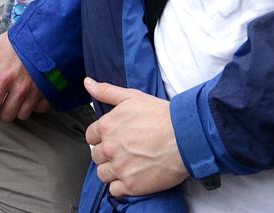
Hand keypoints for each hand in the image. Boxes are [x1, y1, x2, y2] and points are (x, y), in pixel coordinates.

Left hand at [0, 32, 49, 121]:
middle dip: (4, 108)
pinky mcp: (49, 92)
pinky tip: (33, 93)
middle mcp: (19, 89)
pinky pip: (39, 109)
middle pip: (7, 116)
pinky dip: (35, 104)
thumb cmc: (24, 38)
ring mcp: (36, 92)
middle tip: (6, 97)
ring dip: (20, 107)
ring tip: (20, 95)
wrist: (51, 34)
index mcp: (4, 77)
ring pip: (23, 115)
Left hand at [84, 77, 188, 197]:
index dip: (102, 138)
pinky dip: (121, 186)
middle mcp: (110, 148)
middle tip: (124, 151)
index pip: (91, 137)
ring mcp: (120, 168)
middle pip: (96, 156)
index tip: (114, 139)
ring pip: (103, 174)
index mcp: (107, 127)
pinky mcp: (131, 185)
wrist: (185, 137)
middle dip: (107, 154)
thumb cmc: (162, 116)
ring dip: (112, 171)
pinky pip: (114, 190)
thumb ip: (106, 91)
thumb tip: (88, 83)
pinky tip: (132, 176)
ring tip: (128, 164)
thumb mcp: (132, 97)